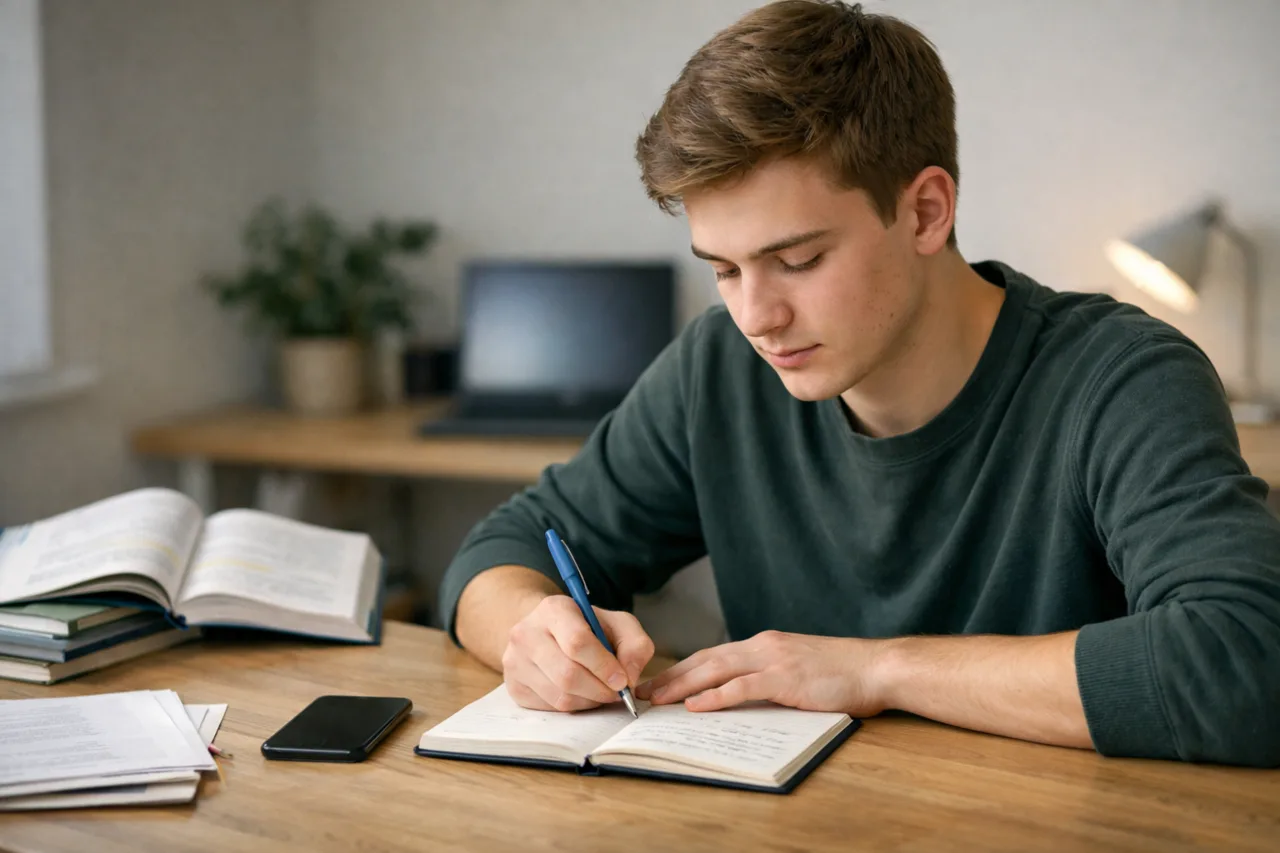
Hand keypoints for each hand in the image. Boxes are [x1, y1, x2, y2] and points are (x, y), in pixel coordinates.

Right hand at [502, 595, 654, 712]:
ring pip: (559, 696)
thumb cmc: (587, 628)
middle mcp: (526, 633)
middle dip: (600, 690)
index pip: (577, 642)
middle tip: (617, 693)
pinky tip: (582, 694)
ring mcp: (514, 661)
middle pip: (567, 674)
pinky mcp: (513, 686)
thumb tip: (630, 677)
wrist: (547, 632)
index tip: (623, 680)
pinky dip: (574, 707)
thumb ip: (635, 645)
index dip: (604, 666)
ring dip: (590, 701)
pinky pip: (550, 708)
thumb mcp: (617, 624)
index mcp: (553, 609)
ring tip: (601, 691)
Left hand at [635, 630, 887, 714]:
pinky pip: (742, 687)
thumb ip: (768, 676)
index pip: (713, 655)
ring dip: (683, 685)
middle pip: (705, 660)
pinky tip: (696, 706)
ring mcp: (773, 660)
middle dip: (671, 676)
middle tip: (643, 691)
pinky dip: (716, 696)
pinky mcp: (784, 678)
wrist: (874, 668)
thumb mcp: (796, 668)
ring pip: (716, 670)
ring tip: (657, 699)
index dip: (683, 668)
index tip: (658, 682)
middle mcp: (762, 646)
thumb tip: (740, 696)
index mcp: (764, 645)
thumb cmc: (841, 673)